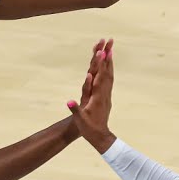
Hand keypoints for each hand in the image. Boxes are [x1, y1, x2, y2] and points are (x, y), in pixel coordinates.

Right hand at [68, 38, 114, 152]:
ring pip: (110, 75)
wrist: (100, 137)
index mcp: (98, 97)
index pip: (100, 77)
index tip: (102, 51)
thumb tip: (68, 101)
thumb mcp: (80, 120)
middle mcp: (104, 93)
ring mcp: (106, 95)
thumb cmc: (88, 128)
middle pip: (107, 72)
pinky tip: (108, 67)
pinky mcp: (106, 97)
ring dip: (110, 62)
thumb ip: (74, 109)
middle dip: (108, 57)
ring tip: (110, 49)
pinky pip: (109, 80)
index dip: (101, 64)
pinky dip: (109, 71)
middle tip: (110, 42)